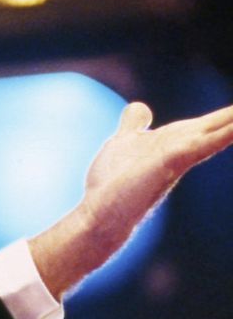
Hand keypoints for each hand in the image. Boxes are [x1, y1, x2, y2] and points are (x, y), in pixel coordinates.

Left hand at [31, 100, 232, 297]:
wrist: (100, 212)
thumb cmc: (113, 182)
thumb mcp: (125, 142)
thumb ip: (135, 125)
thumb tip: (141, 106)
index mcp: (175, 141)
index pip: (210, 123)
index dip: (229, 115)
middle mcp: (183, 149)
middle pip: (218, 126)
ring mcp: (178, 156)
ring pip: (217, 135)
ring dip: (232, 124)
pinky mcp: (168, 162)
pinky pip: (200, 144)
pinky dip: (221, 135)